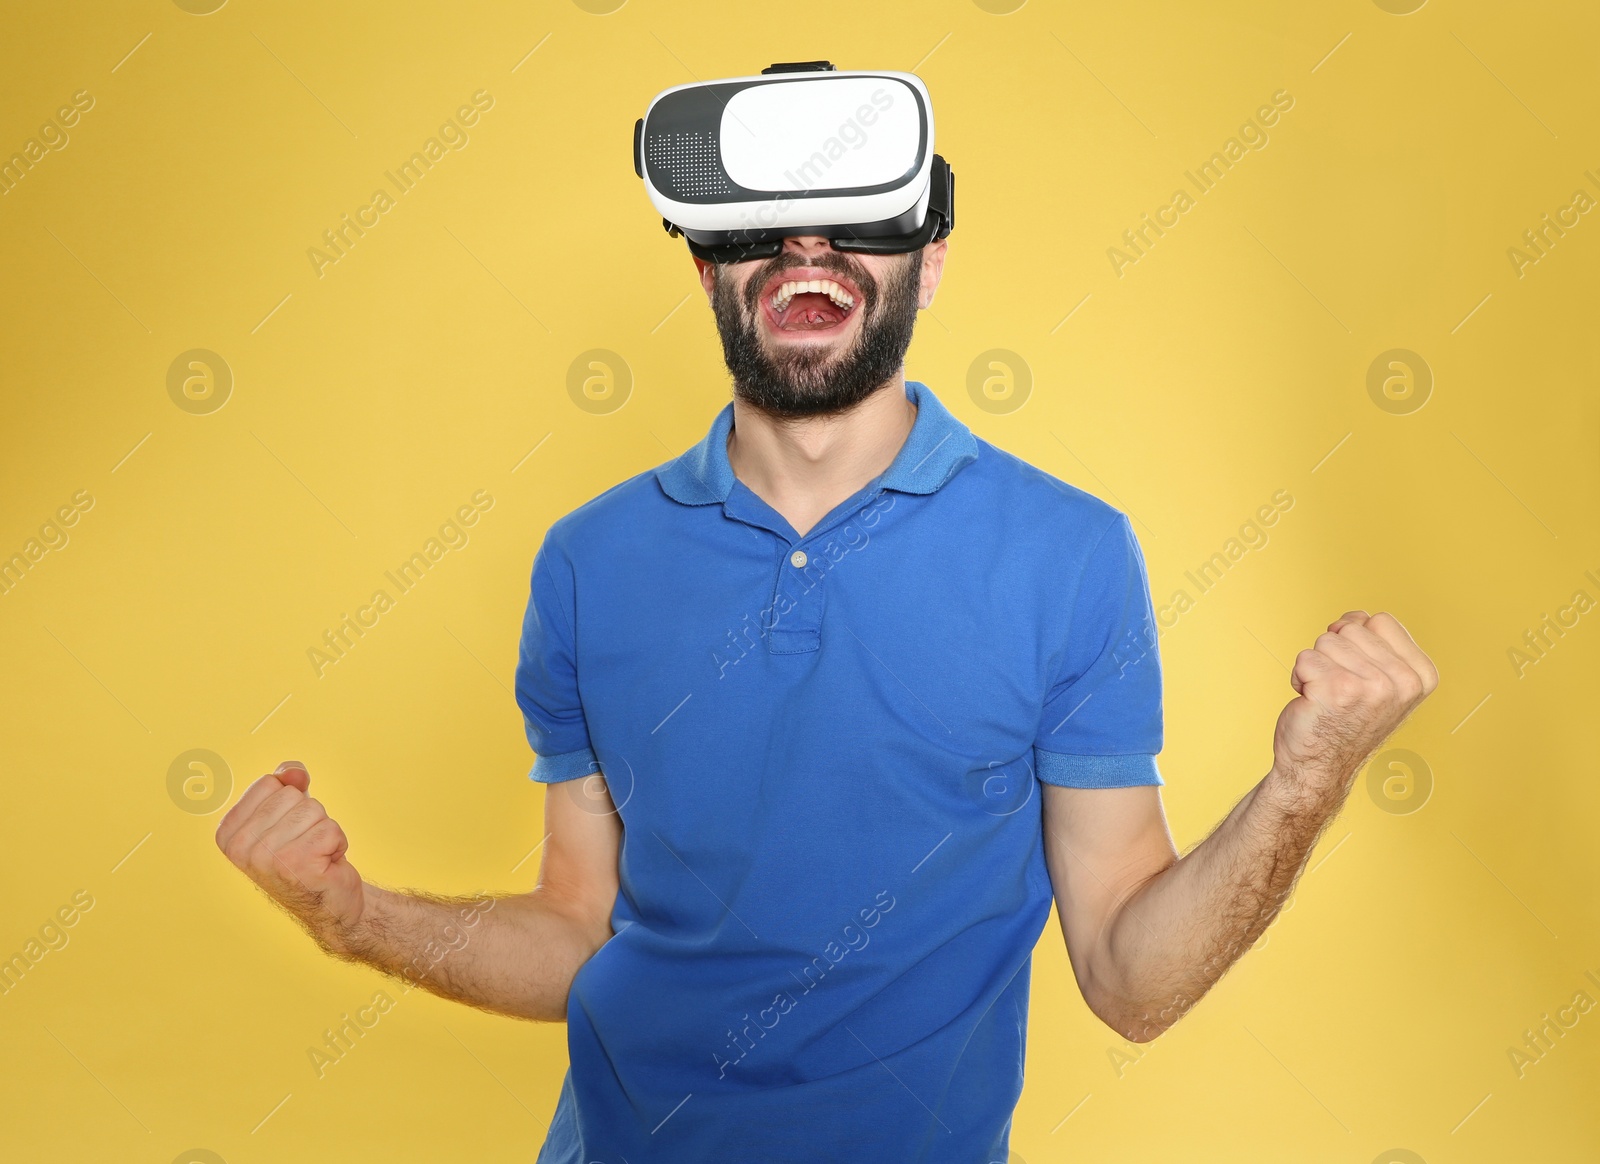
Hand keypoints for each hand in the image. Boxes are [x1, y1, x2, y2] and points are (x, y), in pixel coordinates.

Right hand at [215, 761, 366, 954]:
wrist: (328, 903)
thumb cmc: (305, 852)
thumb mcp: (288, 812)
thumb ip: (286, 782)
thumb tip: (294, 772)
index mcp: (227, 832)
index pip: (268, 783)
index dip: (290, 801)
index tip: (288, 830)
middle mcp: (240, 847)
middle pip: (291, 795)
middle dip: (309, 816)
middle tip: (305, 845)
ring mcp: (266, 858)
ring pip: (313, 810)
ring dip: (323, 830)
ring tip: (315, 854)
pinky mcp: (297, 866)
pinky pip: (331, 829)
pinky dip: (337, 843)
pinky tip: (326, 864)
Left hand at [1271, 611, 1438, 795]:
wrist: (1319, 768)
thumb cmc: (1344, 721)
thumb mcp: (1379, 679)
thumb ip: (1375, 643)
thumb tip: (1356, 616)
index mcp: (1422, 675)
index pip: (1379, 620)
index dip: (1357, 639)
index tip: (1358, 671)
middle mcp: (1403, 682)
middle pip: (1350, 627)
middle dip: (1334, 653)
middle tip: (1339, 689)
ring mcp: (1372, 687)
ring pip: (1325, 640)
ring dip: (1316, 666)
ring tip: (1326, 696)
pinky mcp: (1337, 690)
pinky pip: (1305, 658)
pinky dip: (1300, 678)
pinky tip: (1312, 703)